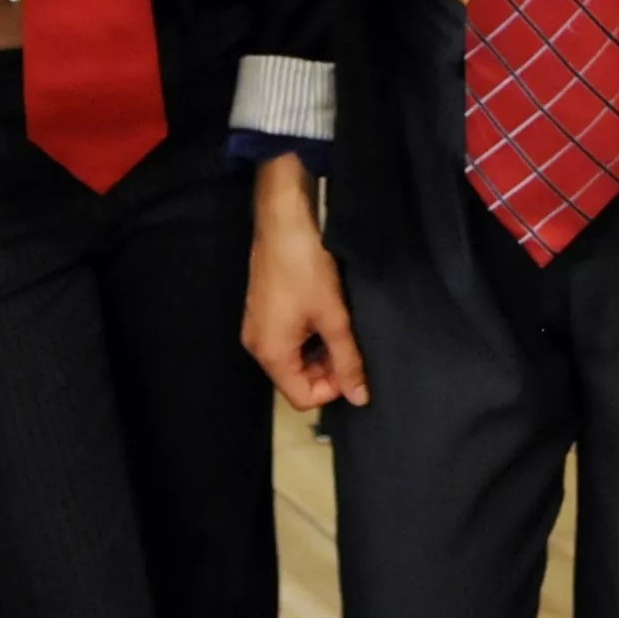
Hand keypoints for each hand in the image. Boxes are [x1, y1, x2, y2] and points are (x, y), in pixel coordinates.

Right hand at [242, 155, 368, 410]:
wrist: (284, 220)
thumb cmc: (304, 266)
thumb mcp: (333, 316)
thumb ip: (348, 360)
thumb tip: (359, 397)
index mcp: (270, 353)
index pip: (302, 397)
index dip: (333, 389)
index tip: (354, 366)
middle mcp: (258, 344)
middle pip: (296, 378)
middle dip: (328, 369)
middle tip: (353, 344)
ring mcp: (258, 326)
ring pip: (294, 357)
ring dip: (321, 350)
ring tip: (342, 325)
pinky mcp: (263, 309)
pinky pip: (287, 338)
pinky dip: (309, 334)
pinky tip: (327, 312)